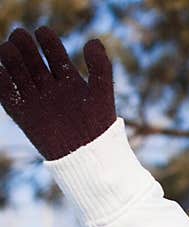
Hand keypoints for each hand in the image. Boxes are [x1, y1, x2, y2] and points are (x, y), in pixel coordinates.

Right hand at [0, 26, 115, 159]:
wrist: (88, 156)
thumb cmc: (99, 126)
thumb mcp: (102, 93)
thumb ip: (100, 67)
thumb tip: (93, 40)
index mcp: (69, 79)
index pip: (54, 53)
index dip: (47, 40)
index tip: (42, 32)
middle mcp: (50, 87)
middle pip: (32, 59)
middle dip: (24, 45)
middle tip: (19, 37)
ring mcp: (36, 99)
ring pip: (17, 72)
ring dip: (10, 59)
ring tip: (8, 50)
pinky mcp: (23, 114)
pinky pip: (6, 94)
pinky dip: (0, 81)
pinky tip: (0, 71)